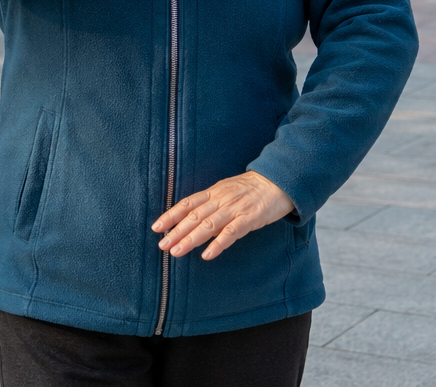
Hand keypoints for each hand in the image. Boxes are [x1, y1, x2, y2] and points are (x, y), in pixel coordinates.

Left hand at [152, 171, 294, 259]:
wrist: (279, 181)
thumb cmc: (253, 188)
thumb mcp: (228, 191)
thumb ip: (212, 205)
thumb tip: (195, 222)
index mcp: (214, 192)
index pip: (188, 203)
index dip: (171, 215)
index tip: (156, 227)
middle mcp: (221, 199)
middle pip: (194, 216)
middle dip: (176, 231)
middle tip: (162, 245)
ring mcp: (235, 208)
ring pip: (208, 225)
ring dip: (191, 239)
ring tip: (176, 252)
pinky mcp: (250, 218)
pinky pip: (231, 232)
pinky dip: (218, 244)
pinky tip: (207, 255)